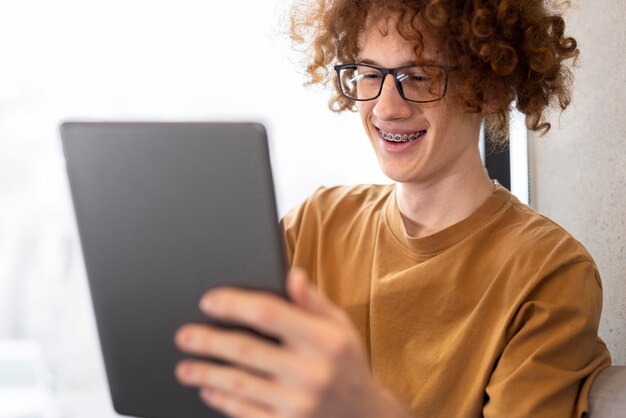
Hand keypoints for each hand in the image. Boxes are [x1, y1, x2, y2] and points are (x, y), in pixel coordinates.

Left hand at [174, 268, 411, 417]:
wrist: (364, 417)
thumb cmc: (346, 364)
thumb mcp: (340, 327)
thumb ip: (313, 302)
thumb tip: (291, 275)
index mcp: (324, 340)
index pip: (269, 313)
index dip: (234, 304)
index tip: (209, 301)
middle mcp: (311, 372)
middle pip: (245, 350)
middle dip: (208, 341)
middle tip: (184, 336)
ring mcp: (298, 403)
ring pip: (238, 384)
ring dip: (205, 373)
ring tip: (185, 367)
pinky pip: (245, 412)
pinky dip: (221, 400)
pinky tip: (208, 390)